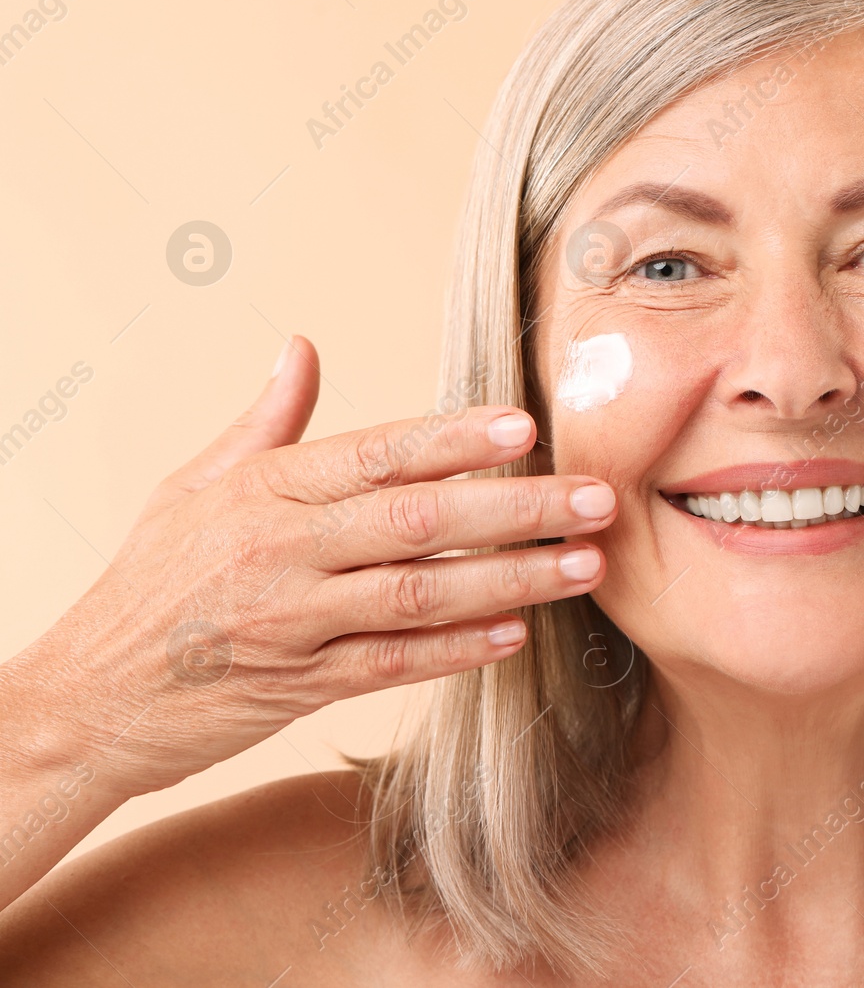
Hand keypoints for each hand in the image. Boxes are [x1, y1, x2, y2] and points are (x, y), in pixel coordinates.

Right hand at [15, 335, 614, 797]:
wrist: (85, 697)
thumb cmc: (150, 582)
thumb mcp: (194, 487)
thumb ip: (268, 421)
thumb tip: (305, 346)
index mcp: (266, 491)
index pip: (378, 453)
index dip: (455, 438)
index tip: (527, 426)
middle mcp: (285, 551)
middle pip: (420, 519)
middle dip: (517, 507)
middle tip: (598, 498)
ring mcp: (296, 622)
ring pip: (421, 593)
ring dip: (511, 580)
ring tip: (585, 566)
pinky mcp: (304, 685)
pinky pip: (395, 663)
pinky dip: (458, 650)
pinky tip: (517, 635)